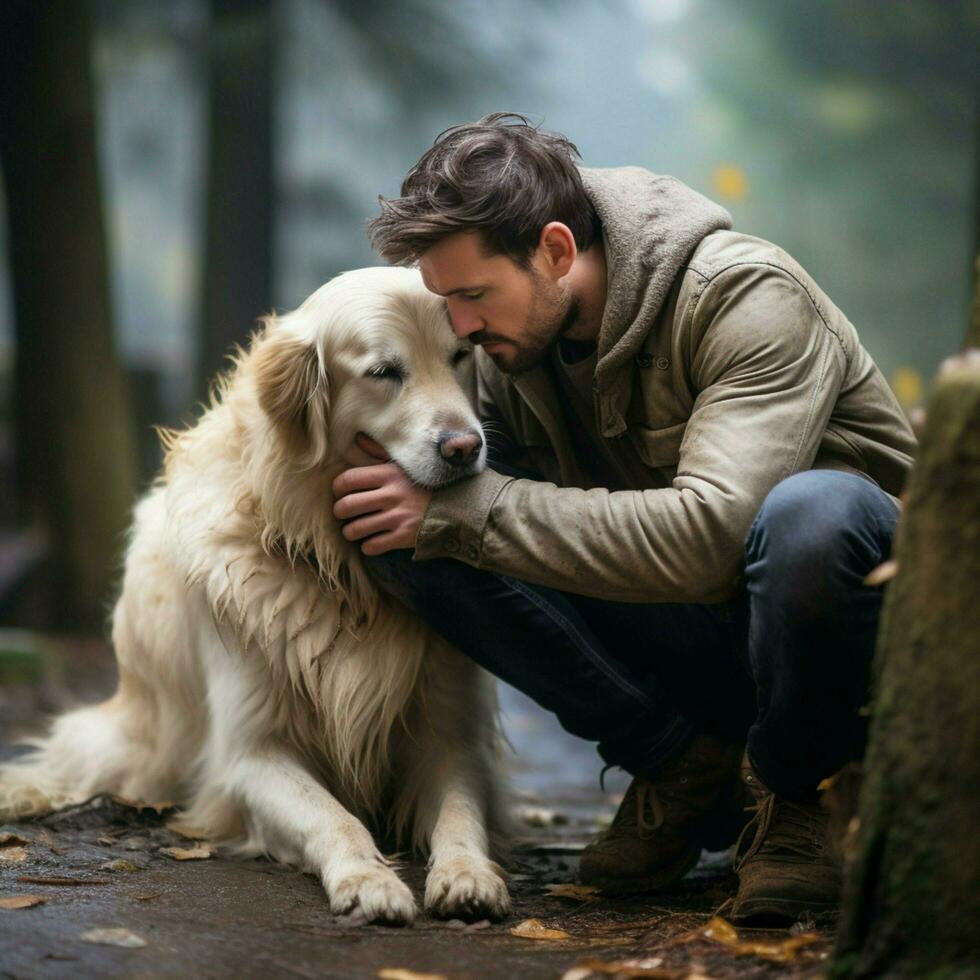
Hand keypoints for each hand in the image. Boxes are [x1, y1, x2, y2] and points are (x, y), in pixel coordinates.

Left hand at [332, 435, 431, 554]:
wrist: (459, 506)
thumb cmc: (426, 484)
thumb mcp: (404, 463)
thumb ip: (378, 452)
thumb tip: (358, 438)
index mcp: (388, 474)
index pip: (348, 480)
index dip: (337, 488)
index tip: (340, 492)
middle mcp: (390, 495)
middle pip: (346, 506)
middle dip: (339, 512)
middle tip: (344, 513)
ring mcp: (396, 518)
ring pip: (355, 529)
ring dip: (350, 531)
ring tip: (354, 529)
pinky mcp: (403, 537)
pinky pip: (372, 546)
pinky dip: (367, 546)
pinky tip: (371, 541)